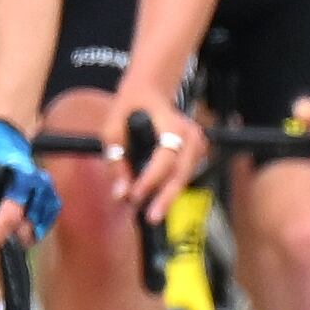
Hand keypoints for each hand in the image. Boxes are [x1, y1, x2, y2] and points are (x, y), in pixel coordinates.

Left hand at [0, 118, 56, 249]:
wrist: (5, 139)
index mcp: (17, 175)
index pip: (11, 215)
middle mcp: (37, 183)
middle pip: (27, 226)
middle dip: (6, 237)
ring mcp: (48, 191)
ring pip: (37, 228)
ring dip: (18, 235)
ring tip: (1, 229)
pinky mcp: (53, 197)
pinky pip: (46, 223)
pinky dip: (32, 230)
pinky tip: (18, 228)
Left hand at [112, 75, 203, 210]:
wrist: (150, 91)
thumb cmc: (129, 108)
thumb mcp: (112, 129)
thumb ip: (116, 161)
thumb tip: (120, 194)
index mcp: (171, 123)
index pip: (165, 156)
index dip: (151, 178)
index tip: (134, 196)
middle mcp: (190, 134)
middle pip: (181, 172)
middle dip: (166, 197)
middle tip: (151, 218)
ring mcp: (197, 143)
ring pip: (185, 176)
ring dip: (168, 196)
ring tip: (151, 213)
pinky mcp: (197, 152)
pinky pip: (184, 175)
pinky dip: (171, 188)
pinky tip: (157, 201)